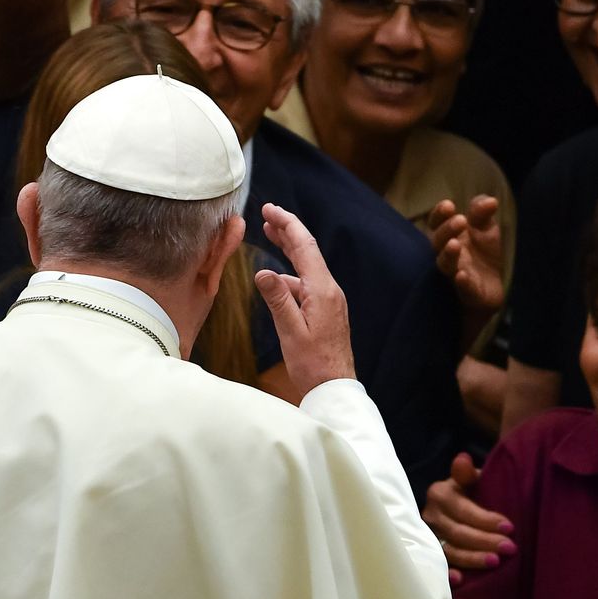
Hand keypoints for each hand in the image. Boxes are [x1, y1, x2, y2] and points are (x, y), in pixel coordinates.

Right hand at [254, 202, 355, 399]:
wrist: (334, 388)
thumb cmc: (313, 364)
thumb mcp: (290, 331)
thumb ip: (277, 300)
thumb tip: (263, 271)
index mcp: (322, 290)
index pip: (304, 246)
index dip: (287, 224)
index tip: (269, 210)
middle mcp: (329, 291)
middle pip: (307, 252)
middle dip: (287, 231)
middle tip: (267, 215)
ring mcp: (329, 301)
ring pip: (306, 268)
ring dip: (288, 252)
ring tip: (270, 237)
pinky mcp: (326, 312)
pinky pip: (307, 285)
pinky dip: (290, 276)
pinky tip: (276, 281)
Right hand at [420, 452, 514, 582]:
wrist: (464, 507)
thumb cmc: (474, 493)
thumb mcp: (472, 480)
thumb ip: (468, 473)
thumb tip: (463, 459)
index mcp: (440, 494)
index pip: (463, 509)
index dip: (486, 520)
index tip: (510, 528)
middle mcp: (430, 515)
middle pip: (457, 532)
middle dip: (484, 541)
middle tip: (510, 548)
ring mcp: (429, 537)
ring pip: (449, 550)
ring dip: (472, 559)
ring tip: (495, 564)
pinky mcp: (432, 554)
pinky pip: (440, 565)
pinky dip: (448, 574)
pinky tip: (462, 580)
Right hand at [427, 195, 505, 312]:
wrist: (492, 287)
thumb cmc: (482, 253)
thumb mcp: (485, 228)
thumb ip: (482, 212)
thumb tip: (491, 201)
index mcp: (447, 236)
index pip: (437, 223)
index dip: (439, 214)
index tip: (449, 205)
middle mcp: (446, 254)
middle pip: (438, 242)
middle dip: (447, 230)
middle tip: (460, 220)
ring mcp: (454, 274)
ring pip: (445, 265)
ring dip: (448, 254)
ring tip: (454, 244)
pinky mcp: (468, 292)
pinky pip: (462, 288)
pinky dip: (461, 282)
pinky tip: (461, 275)